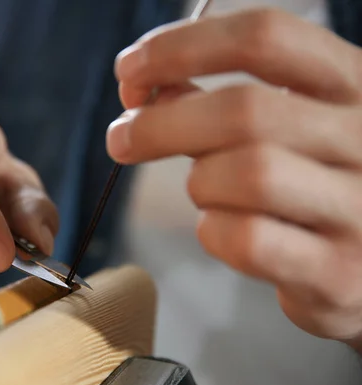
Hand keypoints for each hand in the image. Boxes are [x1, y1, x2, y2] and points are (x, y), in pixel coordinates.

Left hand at [109, 8, 361, 348]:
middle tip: (121, 137)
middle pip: (243, 111)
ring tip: (204, 191)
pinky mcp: (339, 272)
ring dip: (198, 184)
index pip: (265, 38)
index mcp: (354, 85)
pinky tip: (223, 230)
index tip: (130, 68)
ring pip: (245, 176)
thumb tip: (144, 87)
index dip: (182, 46)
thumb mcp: (283, 126)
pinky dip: (214, 232)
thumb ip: (216, 102)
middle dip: (160, 124)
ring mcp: (361, 209)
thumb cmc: (311, 182)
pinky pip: (246, 240)